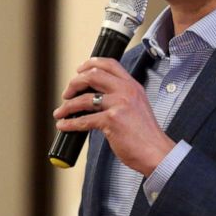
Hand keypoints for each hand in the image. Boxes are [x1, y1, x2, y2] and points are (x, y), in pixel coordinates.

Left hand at [53, 57, 175, 175]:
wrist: (156, 152)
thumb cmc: (146, 135)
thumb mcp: (137, 106)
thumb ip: (122, 97)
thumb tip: (95, 98)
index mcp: (133, 86)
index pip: (110, 64)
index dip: (90, 63)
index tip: (79, 70)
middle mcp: (126, 91)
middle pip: (93, 76)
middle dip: (74, 83)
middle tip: (66, 94)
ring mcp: (119, 104)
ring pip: (84, 98)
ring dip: (67, 106)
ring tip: (60, 112)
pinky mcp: (112, 120)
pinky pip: (83, 120)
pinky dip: (70, 123)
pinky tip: (64, 125)